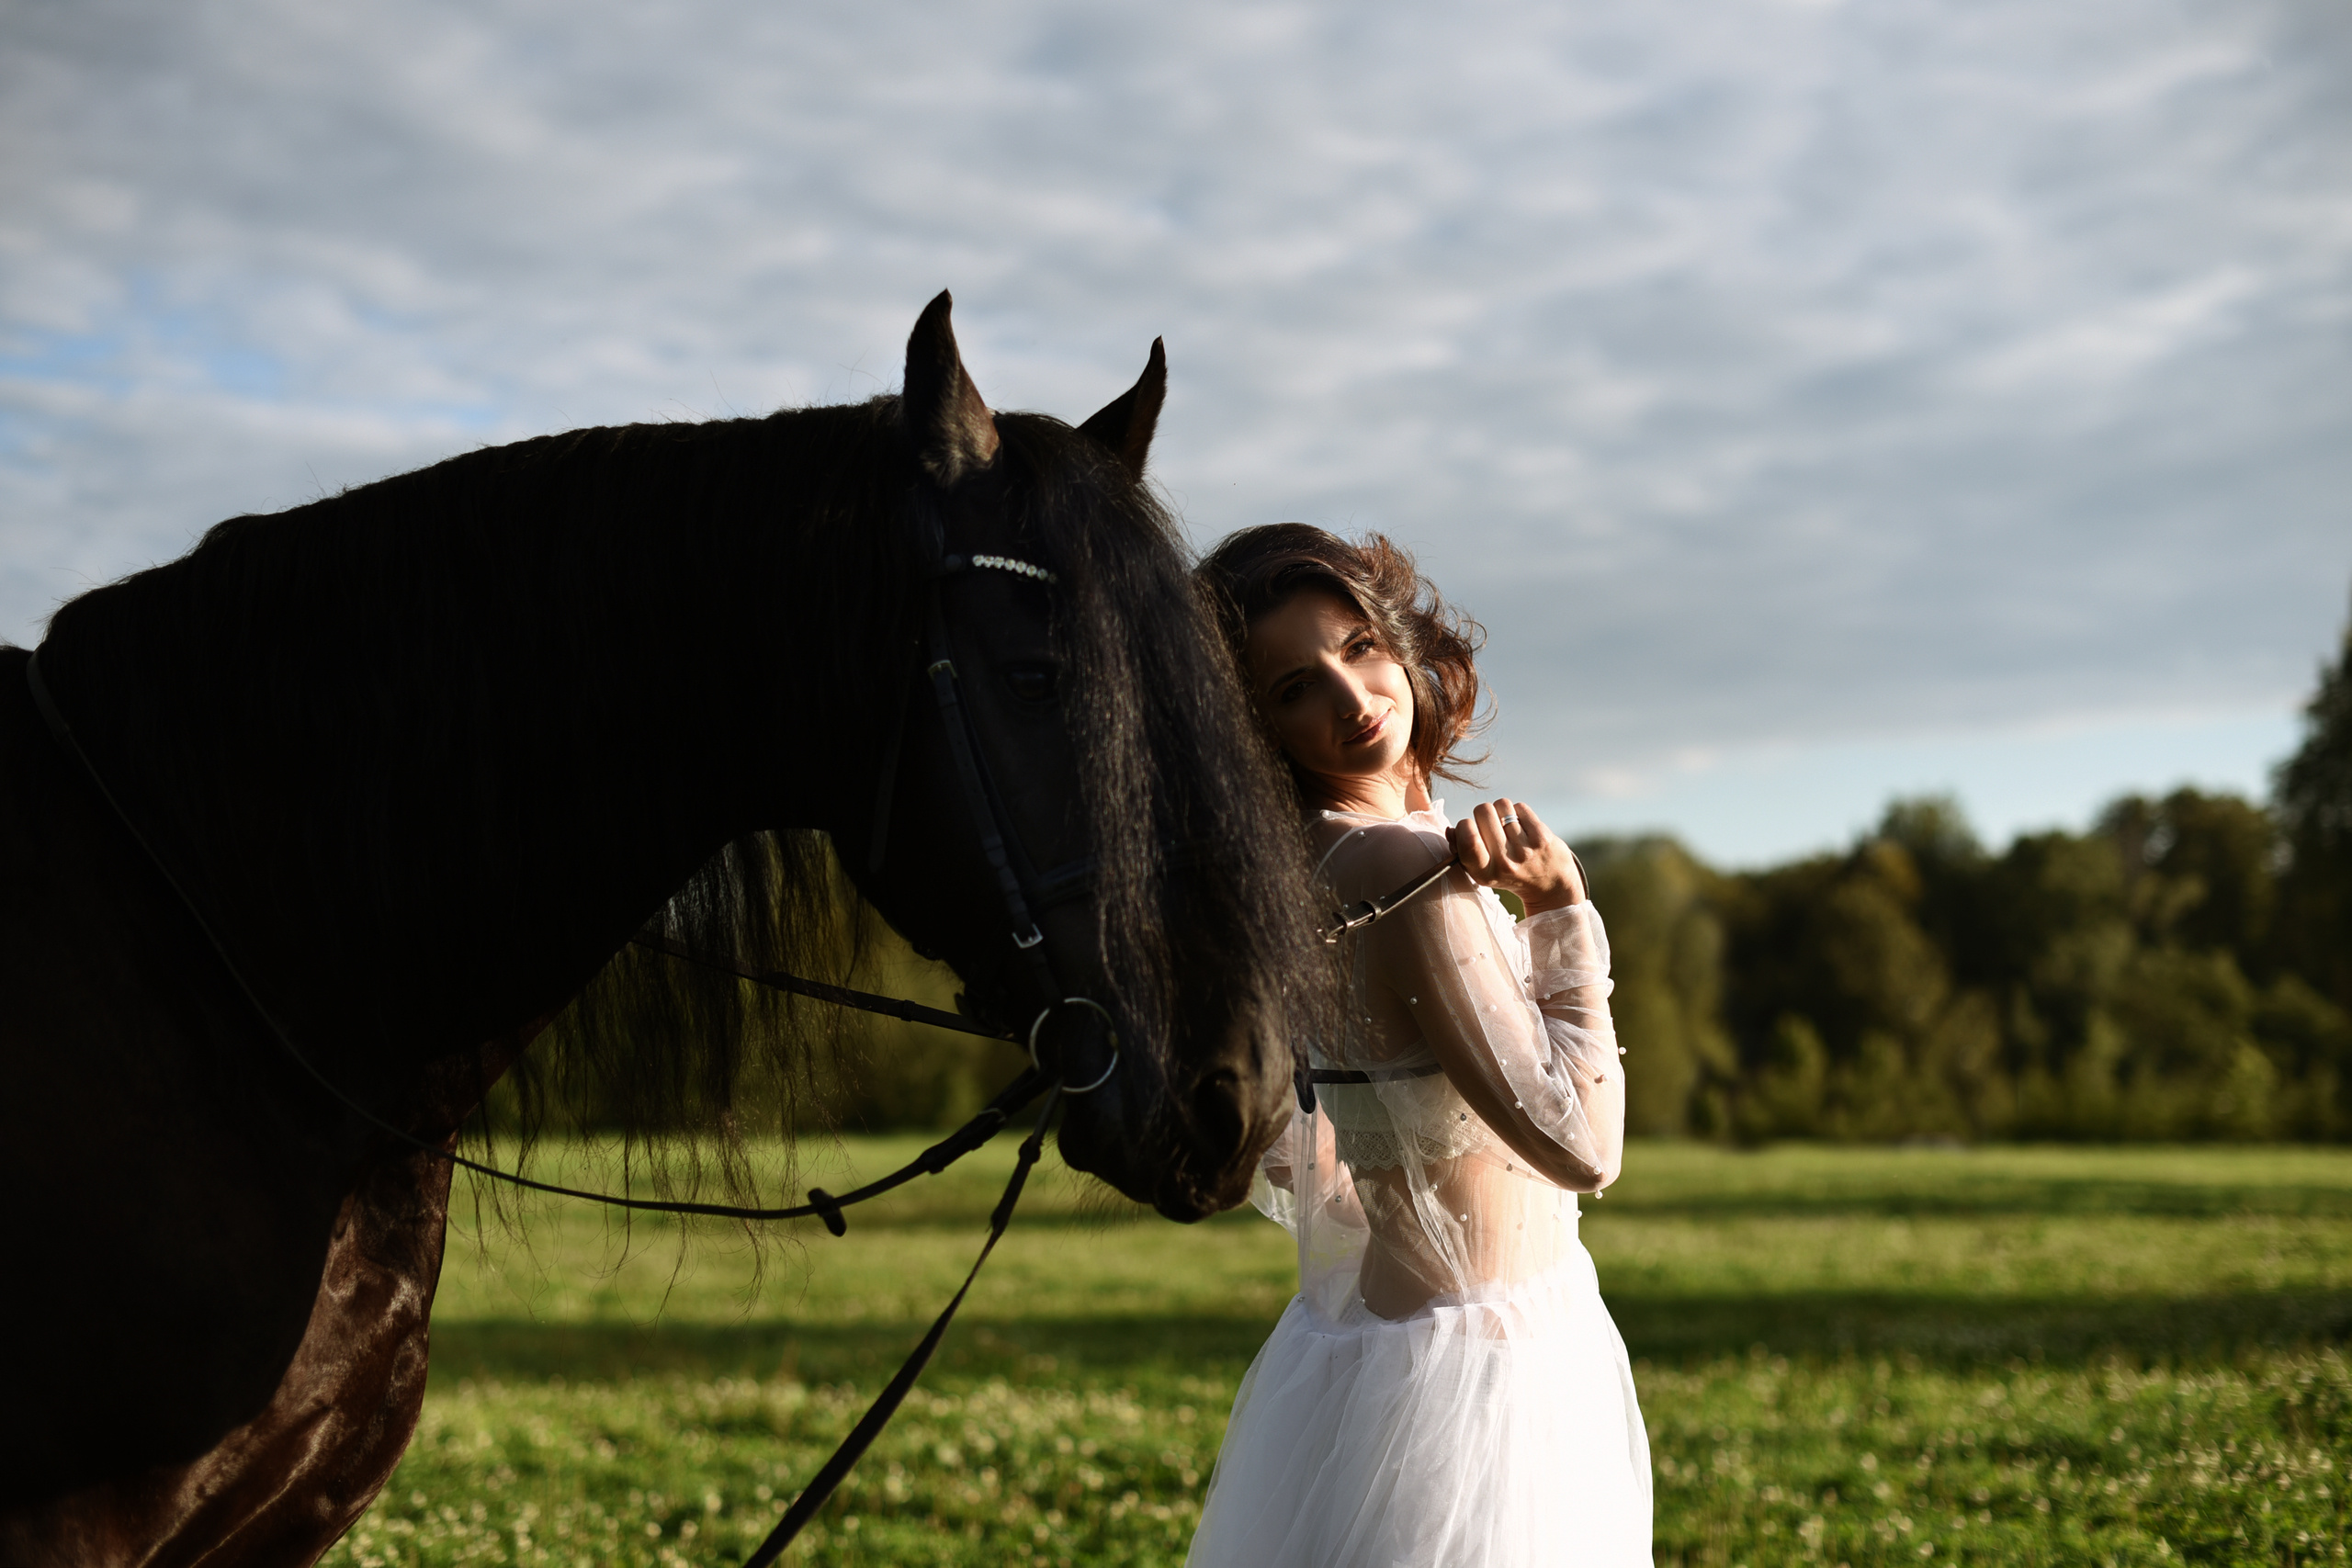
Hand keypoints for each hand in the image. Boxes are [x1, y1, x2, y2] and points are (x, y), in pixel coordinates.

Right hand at [1451, 798, 1583, 913]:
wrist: (1550, 886)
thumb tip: (1450, 829)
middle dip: (1484, 813)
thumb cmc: (1509, 873)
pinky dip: (1518, 812)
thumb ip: (1462, 851)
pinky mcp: (1542, 837)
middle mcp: (1505, 863)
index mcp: (1484, 873)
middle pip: (1483, 811)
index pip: (1468, 838)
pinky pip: (1519, 807)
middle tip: (1492, 826)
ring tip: (1508, 825)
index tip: (1472, 830)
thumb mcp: (1483, 872)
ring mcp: (1525, 849)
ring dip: (1501, 811)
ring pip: (1502, 805)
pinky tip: (1522, 826)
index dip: (1465, 825)